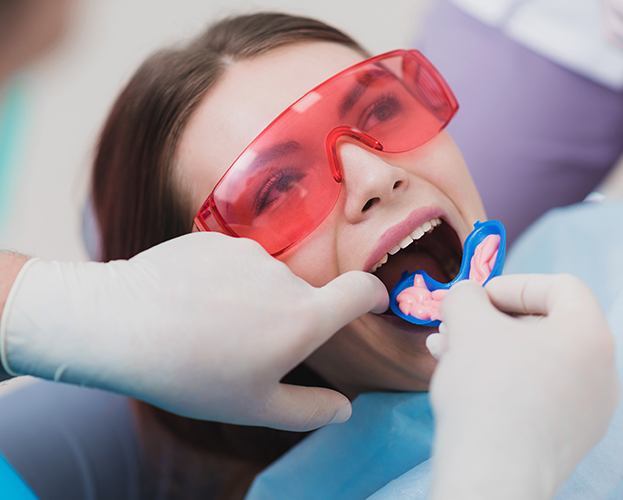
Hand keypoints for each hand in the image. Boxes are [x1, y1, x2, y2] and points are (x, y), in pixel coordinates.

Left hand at [0, 233, 386, 430]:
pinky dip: (222, 280)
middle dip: (287, 317)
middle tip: (244, 346)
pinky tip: (190, 302)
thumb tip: (345, 409)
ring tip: (209, 326)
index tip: (371, 303)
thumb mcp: (255, 406)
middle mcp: (283, 276)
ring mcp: (247, 252)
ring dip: (251, 299)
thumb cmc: (192, 374)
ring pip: (264, 278)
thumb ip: (310, 409)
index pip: (361, 290)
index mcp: (303, 317)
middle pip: (302, 294)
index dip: (373, 295)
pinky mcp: (214, 239)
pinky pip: (230, 262)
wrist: (121, 325)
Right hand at [428, 274, 617, 499]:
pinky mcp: (567, 437)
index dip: (514, 284)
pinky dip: (500, 378)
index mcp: (590, 335)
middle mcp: (601, 372)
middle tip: (453, 327)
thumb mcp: (467, 323)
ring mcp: (588, 410)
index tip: (477, 299)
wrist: (492, 476)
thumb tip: (466, 296)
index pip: (560, 287)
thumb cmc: (487, 389)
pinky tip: (462, 382)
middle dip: (490, 321)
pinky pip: (535, 391)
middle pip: (543, 325)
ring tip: (444, 352)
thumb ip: (465, 295)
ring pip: (533, 360)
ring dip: (487, 348)